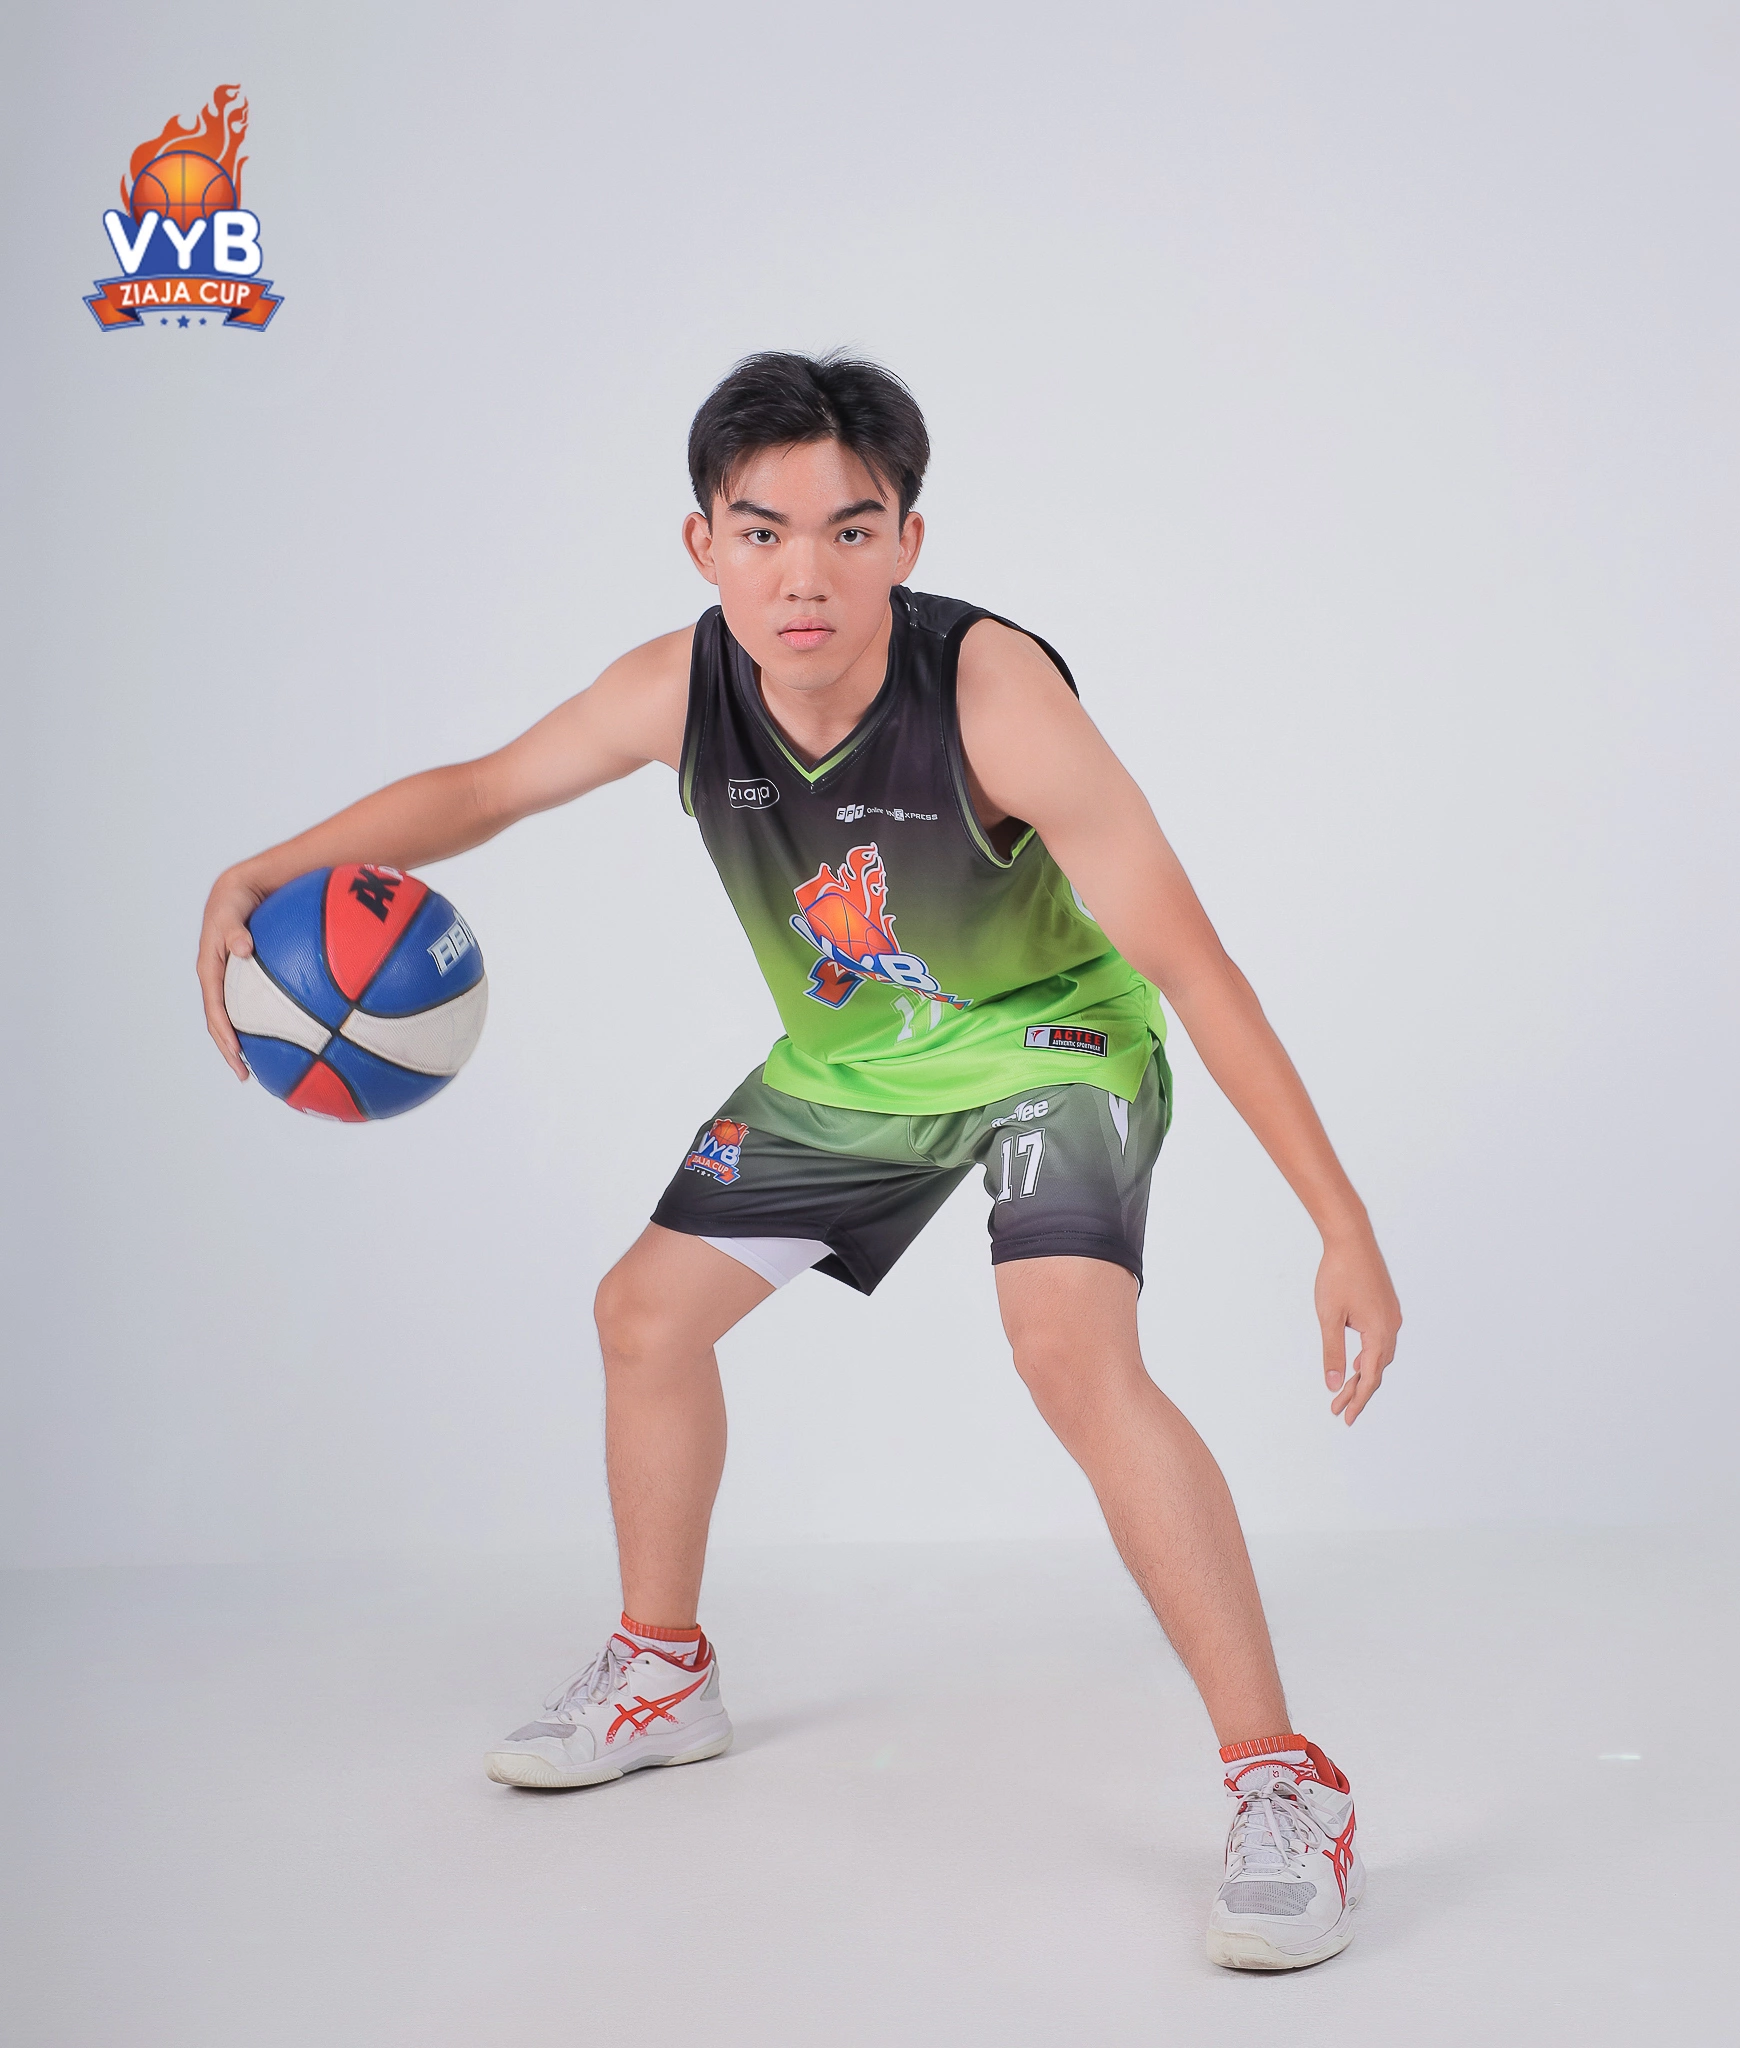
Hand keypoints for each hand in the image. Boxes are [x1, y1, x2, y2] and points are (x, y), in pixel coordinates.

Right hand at [197, 868, 267, 1079]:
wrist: (240, 888)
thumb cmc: (235, 900)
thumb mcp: (229, 913)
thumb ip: (233, 931)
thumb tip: (243, 948)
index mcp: (210, 970)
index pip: (214, 1011)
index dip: (223, 1035)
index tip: (236, 1055)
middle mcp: (219, 980)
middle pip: (221, 1023)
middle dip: (231, 1051)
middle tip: (246, 1075)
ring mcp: (232, 980)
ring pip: (237, 1017)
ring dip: (246, 1042)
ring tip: (264, 1065)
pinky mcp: (246, 977)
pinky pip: (254, 1003)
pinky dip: (265, 1020)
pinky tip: (288, 1032)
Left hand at [1315, 1227, 1400, 1424]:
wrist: (1351, 1238)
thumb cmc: (1337, 1275)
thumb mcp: (1329, 1317)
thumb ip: (1332, 1353)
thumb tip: (1333, 1385)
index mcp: (1380, 1333)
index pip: (1369, 1378)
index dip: (1357, 1400)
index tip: (1344, 1418)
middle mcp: (1392, 1326)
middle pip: (1376, 1370)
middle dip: (1357, 1391)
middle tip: (1337, 1409)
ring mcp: (1391, 1316)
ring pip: (1380, 1355)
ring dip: (1363, 1374)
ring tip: (1345, 1390)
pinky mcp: (1387, 1307)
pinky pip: (1381, 1340)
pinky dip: (1368, 1356)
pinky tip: (1356, 1360)